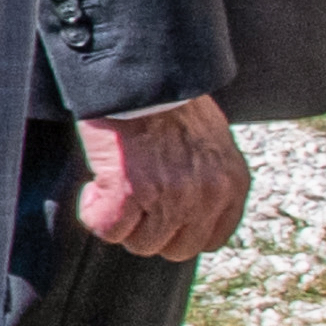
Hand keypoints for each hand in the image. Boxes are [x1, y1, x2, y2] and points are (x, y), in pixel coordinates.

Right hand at [74, 93, 245, 259]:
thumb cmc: (167, 101)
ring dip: (120, 220)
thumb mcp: (210, 141)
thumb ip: (208, 177)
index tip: (159, 214)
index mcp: (231, 183)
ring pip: (140, 243)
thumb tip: (188, 205)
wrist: (138, 77)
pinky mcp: (130, 192)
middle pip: (175, 249)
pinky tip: (95, 189)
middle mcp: (206, 196)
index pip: (211, 239)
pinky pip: (108, 229)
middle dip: (149, 231)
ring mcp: (170, 197)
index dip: (178, 230)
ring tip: (112, 189)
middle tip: (132, 203)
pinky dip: (95, 213)